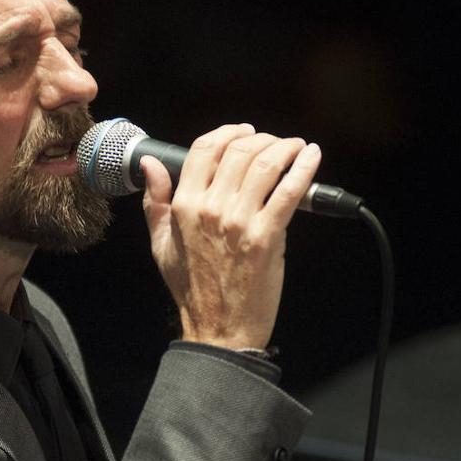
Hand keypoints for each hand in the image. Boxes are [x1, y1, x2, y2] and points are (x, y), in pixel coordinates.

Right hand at [141, 123, 321, 350]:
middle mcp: (211, 208)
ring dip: (285, 147)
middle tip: (275, 142)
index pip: (204, 149)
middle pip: (239, 151)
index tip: (244, 131)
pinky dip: (303, 168)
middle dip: (261, 138)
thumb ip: (155, 203)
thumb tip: (149, 166)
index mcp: (184, 206)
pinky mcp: (268, 236)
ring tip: (296, 147)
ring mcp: (240, 221)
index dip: (228, 132)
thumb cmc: (192, 290)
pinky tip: (311, 157)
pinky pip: (289, 191)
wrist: (219, 329)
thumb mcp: (161, 245)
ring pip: (265, 164)